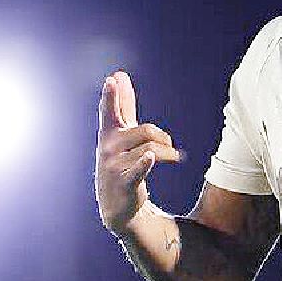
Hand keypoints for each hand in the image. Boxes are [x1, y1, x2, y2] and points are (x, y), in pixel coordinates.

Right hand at [95, 70, 183, 233]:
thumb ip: (121, 105)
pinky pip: (139, 168)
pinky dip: (145, 162)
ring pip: (151, 149)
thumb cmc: (120, 163)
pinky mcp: (125, 182)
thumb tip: (118, 76)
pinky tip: (150, 158)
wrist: (116, 204)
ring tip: (173, 157)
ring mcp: (114, 165)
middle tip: (169, 144)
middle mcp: (108, 147)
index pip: (109, 111)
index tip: (112, 80)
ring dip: (168, 153)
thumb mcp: (119, 134)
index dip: (111, 96)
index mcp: (108, 133)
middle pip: (146, 131)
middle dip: (163, 137)